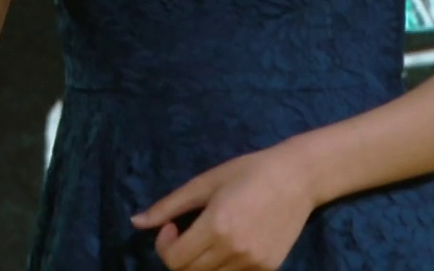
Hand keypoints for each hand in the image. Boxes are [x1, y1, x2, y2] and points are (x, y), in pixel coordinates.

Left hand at [131, 146, 315, 269]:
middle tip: (185, 234)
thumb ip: (169, 205)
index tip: (171, 227)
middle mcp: (235, 250)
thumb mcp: (205, 183)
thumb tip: (135, 222)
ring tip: (207, 238)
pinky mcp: (268, 268)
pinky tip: (227, 244)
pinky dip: (222, 267)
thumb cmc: (248, 172)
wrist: (298, 177)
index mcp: (216, 226)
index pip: (174, 260)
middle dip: (178, 256)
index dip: (164, 246)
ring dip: (200, 264)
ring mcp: (254, 263)